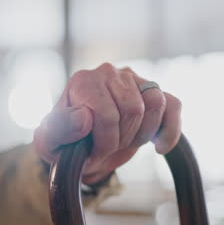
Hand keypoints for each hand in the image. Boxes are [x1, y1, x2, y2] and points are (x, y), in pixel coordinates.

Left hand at [33, 63, 181, 184]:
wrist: (82, 150)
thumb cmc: (65, 144)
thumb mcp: (49, 142)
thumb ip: (59, 128)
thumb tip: (84, 117)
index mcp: (83, 81)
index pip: (107, 114)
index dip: (105, 142)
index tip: (92, 152)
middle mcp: (108, 73)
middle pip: (134, 110)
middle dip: (122, 139)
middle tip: (107, 146)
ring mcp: (133, 79)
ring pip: (156, 103)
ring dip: (143, 134)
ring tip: (125, 140)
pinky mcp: (152, 91)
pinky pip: (173, 105)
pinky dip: (170, 130)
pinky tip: (158, 147)